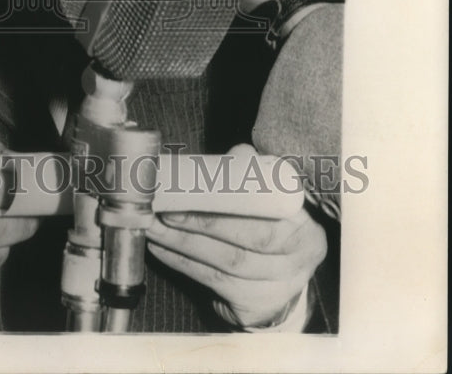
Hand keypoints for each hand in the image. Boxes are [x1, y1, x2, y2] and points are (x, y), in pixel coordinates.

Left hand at [147, 145, 326, 328]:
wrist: (277, 281)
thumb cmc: (267, 227)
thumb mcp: (267, 199)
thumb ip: (253, 175)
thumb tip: (238, 153)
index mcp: (305, 227)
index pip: (271, 212)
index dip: (235, 201)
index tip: (197, 190)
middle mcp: (299, 261)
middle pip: (251, 240)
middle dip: (204, 223)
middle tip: (167, 210)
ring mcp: (279, 288)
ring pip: (227, 264)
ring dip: (183, 243)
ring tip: (155, 227)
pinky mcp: (255, 306)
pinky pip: (213, 282)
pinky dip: (182, 263)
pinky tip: (161, 248)